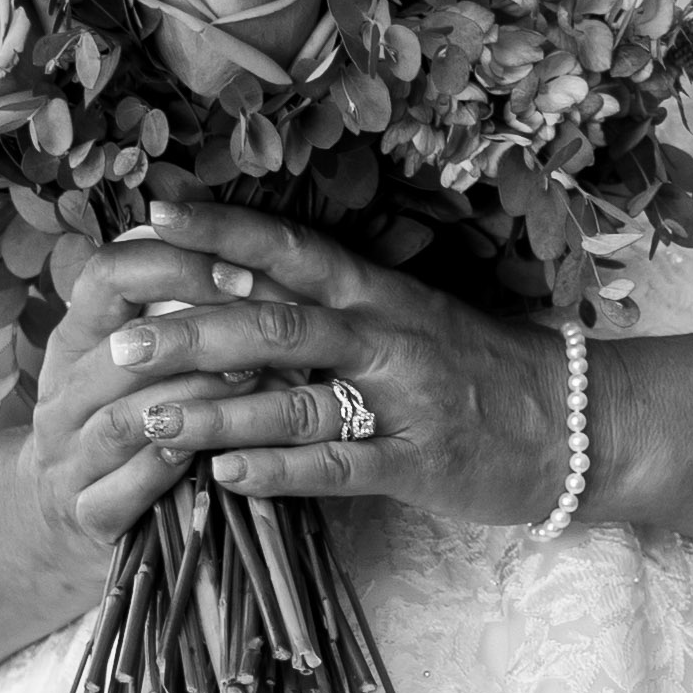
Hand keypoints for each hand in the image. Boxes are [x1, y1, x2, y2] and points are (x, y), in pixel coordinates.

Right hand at [20, 259, 222, 581]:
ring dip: (196, 400)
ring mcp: (68, 458)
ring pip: (127, 420)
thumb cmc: (116, 418)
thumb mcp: (126, 359)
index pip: (106, 276)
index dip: (173, 266)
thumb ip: (168, 309)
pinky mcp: (86, 516)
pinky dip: (173, 467)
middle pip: (121, 351)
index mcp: (73, 341)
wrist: (55, 515)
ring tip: (253, 385)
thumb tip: (243, 244)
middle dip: (201, 338)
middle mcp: (61, 395)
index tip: (240, 271)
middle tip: (268, 334)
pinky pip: (128, 488)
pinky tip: (215, 452)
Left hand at [86, 199, 571, 530]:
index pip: (289, 250)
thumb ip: (331, 302)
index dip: (220, 231)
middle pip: (276, 323)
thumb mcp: (408, 317)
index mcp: (378, 292)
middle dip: (192, 333)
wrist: (575, 423)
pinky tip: (221, 475)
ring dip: (216, 410)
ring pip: (295, 399)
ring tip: (147, 419)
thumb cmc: (476, 368)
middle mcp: (386, 336)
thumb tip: (233, 278)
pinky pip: (337, 466)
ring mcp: (402, 401)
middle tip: (117, 345)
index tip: (151, 218)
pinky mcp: (416, 464)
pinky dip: (276, 470)